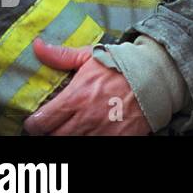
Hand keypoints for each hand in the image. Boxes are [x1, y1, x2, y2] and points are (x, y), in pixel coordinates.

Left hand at [22, 39, 150, 135]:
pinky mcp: (118, 139)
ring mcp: (102, 132)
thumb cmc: (122, 65)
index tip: (39, 120)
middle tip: (55, 126)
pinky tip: (93, 132)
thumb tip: (37, 46)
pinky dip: (91, 140)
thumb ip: (61, 56)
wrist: (157, 75)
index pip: (40, 123)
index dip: (35, 124)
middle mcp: (86, 118)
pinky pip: (95, 146)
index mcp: (75, 97)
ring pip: (71, 144)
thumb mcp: (90, 56)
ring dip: (70, 136)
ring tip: (74, 128)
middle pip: (53, 138)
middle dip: (51, 132)